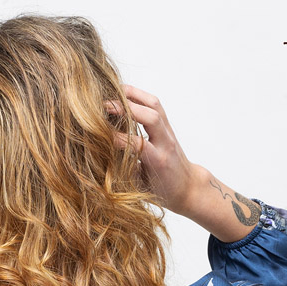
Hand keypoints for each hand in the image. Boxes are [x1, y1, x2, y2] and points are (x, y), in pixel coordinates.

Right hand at [105, 84, 204, 216]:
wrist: (187, 186)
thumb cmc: (163, 191)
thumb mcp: (142, 189)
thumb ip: (126, 173)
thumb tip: (104, 159)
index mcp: (159, 161)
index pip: (137, 144)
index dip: (117, 138)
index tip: (99, 136)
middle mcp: (166, 143)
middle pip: (150, 117)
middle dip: (125, 108)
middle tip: (102, 106)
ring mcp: (168, 131)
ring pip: (153, 104)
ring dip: (132, 95)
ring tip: (111, 92)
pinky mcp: (167, 124)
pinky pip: (153, 103)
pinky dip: (137, 95)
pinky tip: (122, 93)